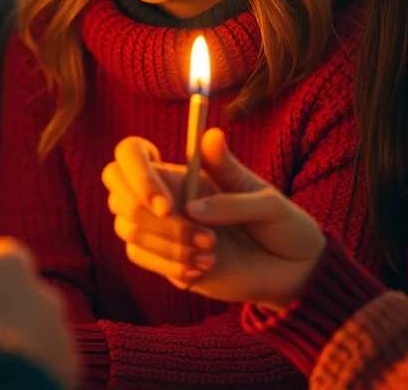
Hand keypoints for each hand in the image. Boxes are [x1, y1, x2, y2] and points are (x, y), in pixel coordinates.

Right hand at [102, 129, 326, 309]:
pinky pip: (139, 256)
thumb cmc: (280, 224)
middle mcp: (165, 197)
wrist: (290, 271)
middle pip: (117, 191)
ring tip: (212, 252)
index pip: (130, 154)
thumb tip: (209, 136)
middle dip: (148, 215)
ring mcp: (161, 229)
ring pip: (127, 227)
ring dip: (168, 243)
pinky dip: (168, 263)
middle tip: (200, 233)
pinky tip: (204, 269)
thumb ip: (230, 173)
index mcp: (184, 173)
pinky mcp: (164, 260)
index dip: (137, 173)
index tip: (168, 204)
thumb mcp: (264, 196)